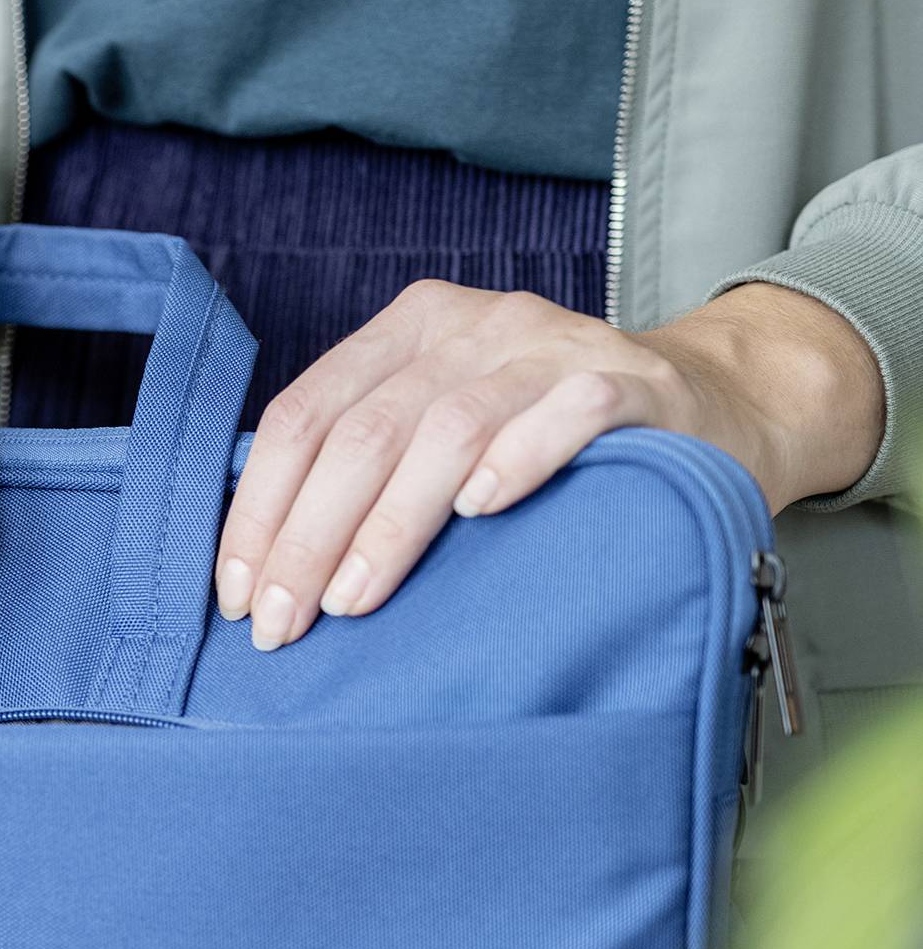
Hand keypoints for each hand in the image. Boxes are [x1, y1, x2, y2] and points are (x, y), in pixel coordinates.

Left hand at [216, 280, 885, 648]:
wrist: (711, 409)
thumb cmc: (547, 439)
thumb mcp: (442, 432)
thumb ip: (366, 467)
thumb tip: (264, 567)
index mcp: (409, 330)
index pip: (305, 415)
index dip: (260, 507)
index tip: (238, 595)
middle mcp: (475, 325)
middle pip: (365, 430)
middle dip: (309, 535)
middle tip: (284, 623)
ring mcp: (555, 346)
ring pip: (448, 428)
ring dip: (392, 523)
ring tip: (354, 599)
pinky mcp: (632, 382)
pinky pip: (567, 415)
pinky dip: (517, 459)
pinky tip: (481, 509)